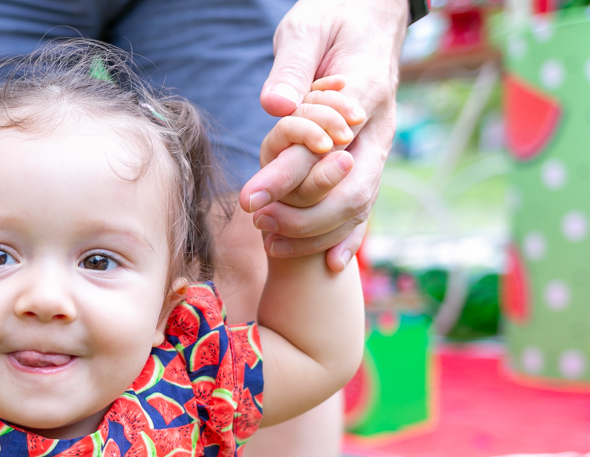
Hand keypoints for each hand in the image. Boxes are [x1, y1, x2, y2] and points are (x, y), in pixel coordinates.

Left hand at [239, 0, 407, 270]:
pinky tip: (329, 263)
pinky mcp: (371, 159)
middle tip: (257, 223)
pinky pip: (365, 206)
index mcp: (364, 93)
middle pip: (349, 189)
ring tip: (270, 241)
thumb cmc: (334, 17)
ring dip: (316, 231)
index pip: (324, 147)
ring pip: (359, 205)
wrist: (370, 16)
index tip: (249, 200)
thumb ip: (293, 67)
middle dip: (301, 215)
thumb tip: (275, 106)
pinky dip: (348, 236)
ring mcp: (378, 147)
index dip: (286, 177)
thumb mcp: (308, 27)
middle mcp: (378, 128)